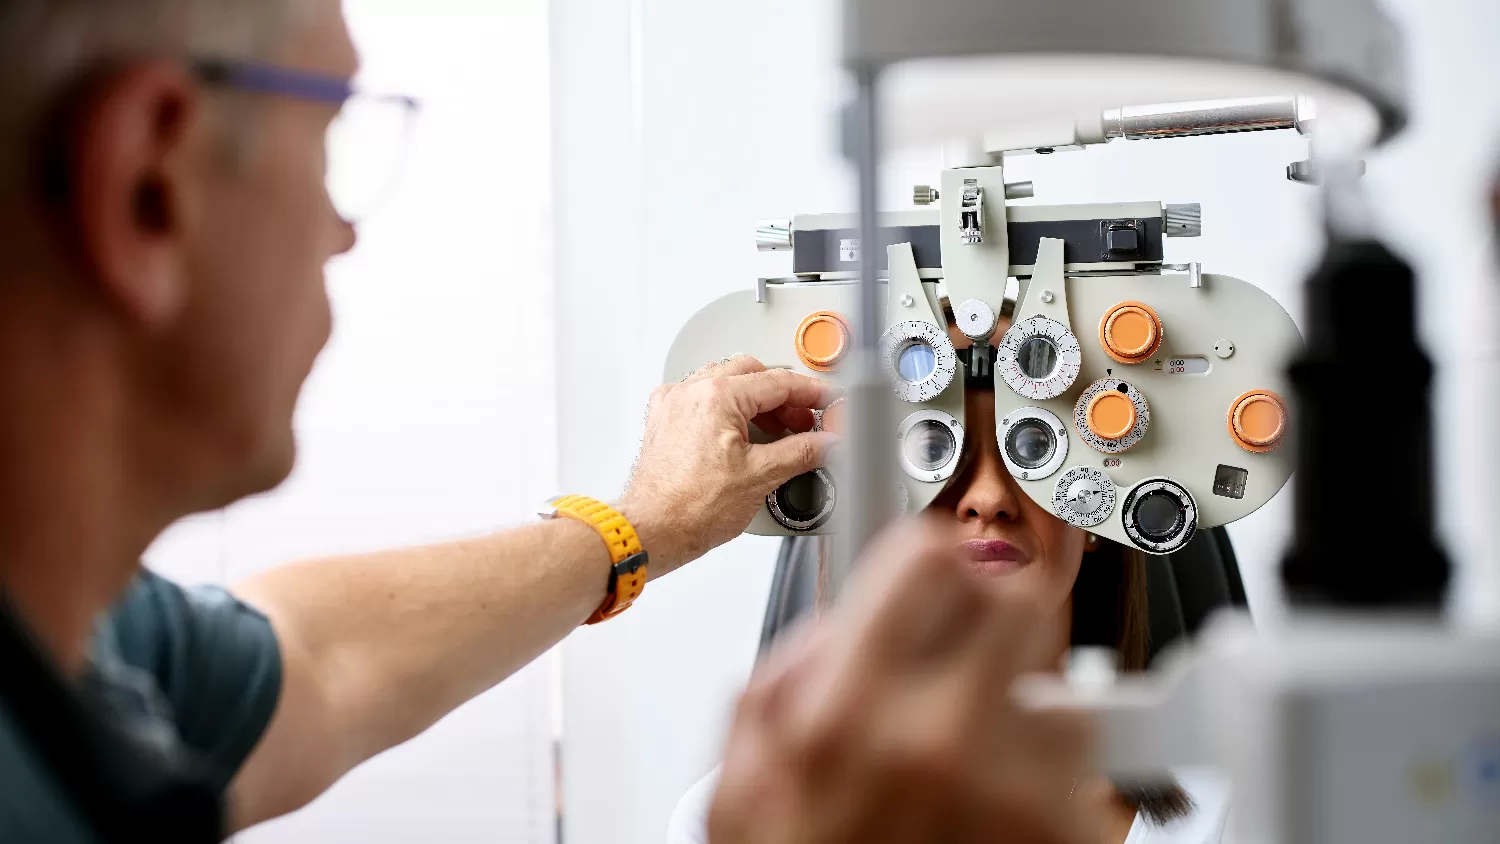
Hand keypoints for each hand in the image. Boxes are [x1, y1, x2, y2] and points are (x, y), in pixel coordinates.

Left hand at [619, 355, 838, 573]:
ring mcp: (673, 404)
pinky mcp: (664, 420)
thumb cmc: (690, 508)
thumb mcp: (760, 477)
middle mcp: (690, 391)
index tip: (828, 401)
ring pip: (725, 382)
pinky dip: (727, 409)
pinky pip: (702, 399)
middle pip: (751, 374)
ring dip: (755, 401)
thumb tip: (827, 442)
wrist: (652, 530)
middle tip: (804, 420)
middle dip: (783, 396)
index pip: (778, 381)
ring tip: (776, 430)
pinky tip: (740, 434)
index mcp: (716, 396)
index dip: (811, 392)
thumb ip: (802, 452)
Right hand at [707, 517, 1102, 843]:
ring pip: (1060, 682)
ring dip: (1022, 707)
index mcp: (841, 716)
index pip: (928, 556)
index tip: (932, 568)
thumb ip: (783, 679)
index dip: (925, 563)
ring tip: (972, 760)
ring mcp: (1015, 793)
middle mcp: (936, 741)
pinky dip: (1054, 772)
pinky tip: (999, 808)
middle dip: (985, 625)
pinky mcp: (1069, 835)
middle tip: (958, 667)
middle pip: (1014, 598)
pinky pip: (1089, 757)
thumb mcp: (740, 788)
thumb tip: (841, 618)